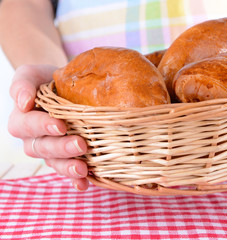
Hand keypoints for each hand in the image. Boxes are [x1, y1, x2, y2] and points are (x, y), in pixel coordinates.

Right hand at [8, 65, 88, 190]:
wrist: (68, 88)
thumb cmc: (49, 80)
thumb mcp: (33, 74)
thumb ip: (23, 83)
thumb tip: (23, 102)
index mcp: (23, 119)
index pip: (26, 125)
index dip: (42, 126)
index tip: (60, 125)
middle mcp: (34, 139)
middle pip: (42, 148)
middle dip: (61, 148)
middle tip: (81, 145)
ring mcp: (50, 151)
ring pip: (54, 163)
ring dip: (68, 167)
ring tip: (83, 169)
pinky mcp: (66, 158)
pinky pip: (67, 172)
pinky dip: (75, 180)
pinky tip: (84, 184)